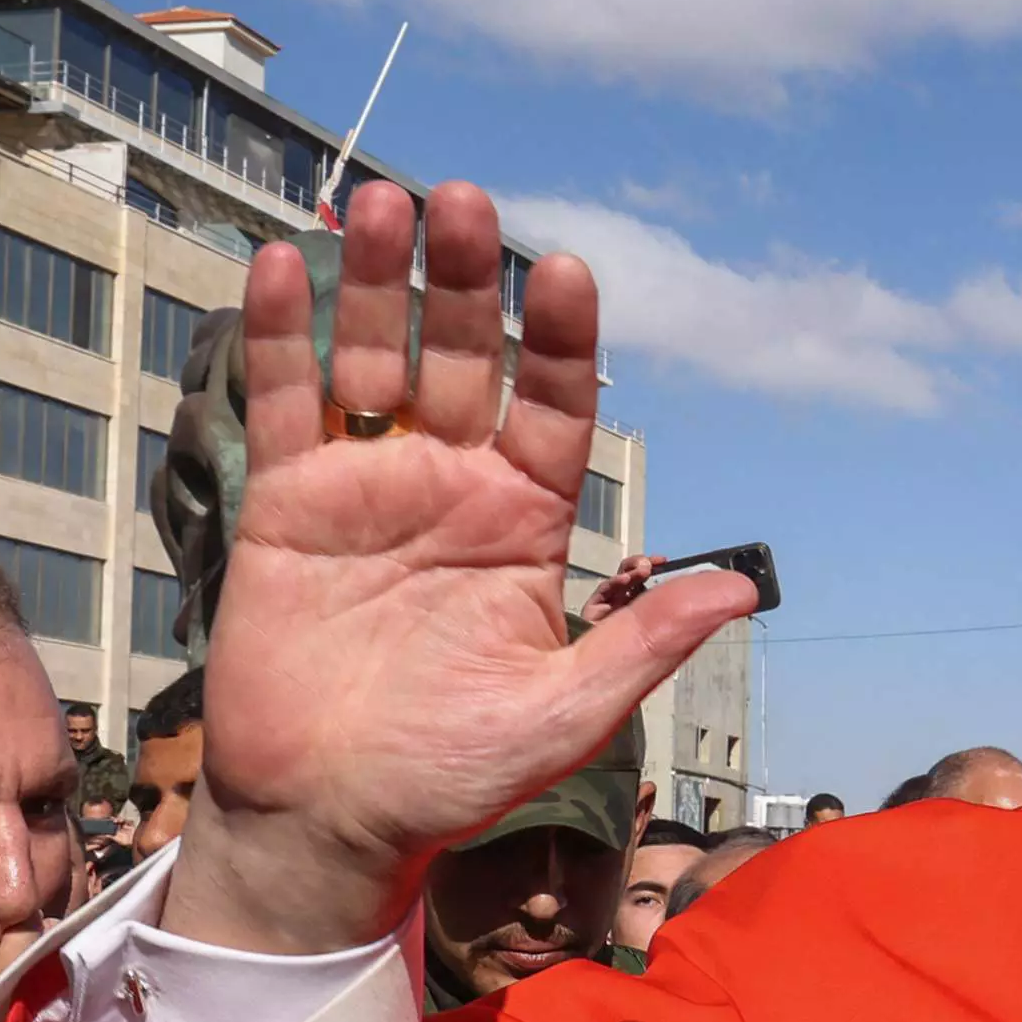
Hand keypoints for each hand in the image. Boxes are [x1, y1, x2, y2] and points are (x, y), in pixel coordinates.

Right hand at [164, 183, 753, 956]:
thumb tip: (741, 590)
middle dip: (466, 280)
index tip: (567, 273)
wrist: (326, 820)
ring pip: (375, 362)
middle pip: (465, 358)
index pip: (552, 407)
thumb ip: (640, 646)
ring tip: (380, 203)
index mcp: (525, 523)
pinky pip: (285, 404)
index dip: (559, 341)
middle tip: (463, 201)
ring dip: (376, 283)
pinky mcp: (287, 503)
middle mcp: (451, 488)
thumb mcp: (561, 718)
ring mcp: (367, 487)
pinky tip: (280, 267)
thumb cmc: (450, 778)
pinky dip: (280, 337)